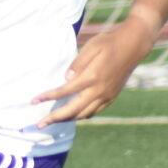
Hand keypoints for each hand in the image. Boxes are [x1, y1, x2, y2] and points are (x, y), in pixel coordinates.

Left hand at [37, 17, 155, 122]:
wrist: (133, 45)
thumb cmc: (108, 43)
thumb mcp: (90, 47)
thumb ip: (77, 64)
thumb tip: (65, 80)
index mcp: (92, 77)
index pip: (64, 92)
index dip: (47, 97)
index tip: (34, 101)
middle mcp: (99, 90)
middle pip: (73, 110)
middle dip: (54, 118)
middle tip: (39, 124)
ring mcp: (107, 95)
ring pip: (84, 114)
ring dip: (67, 119)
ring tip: (52, 121)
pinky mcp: (112, 97)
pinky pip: (94, 111)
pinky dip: (81, 115)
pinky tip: (72, 115)